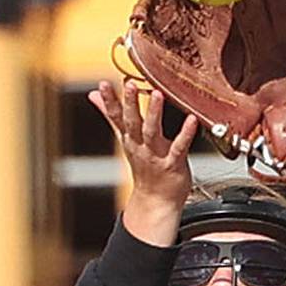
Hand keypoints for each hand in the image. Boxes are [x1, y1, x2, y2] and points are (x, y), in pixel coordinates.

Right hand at [88, 80, 197, 245]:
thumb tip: (93, 95)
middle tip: (129, 84)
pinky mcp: (173, 164)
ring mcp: (156, 155)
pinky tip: (191, 120)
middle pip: (132, 122)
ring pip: (152, 132)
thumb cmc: (145, 167)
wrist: (156, 202)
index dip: (109, 101)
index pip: (116, 117)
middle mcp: (140, 146)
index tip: (104, 83)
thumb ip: (111, 115)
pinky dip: (185, 134)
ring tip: (157, 94)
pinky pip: (179, 147)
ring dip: (153, 113)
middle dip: (130, 103)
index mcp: (129, 138)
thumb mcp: (126, 140)